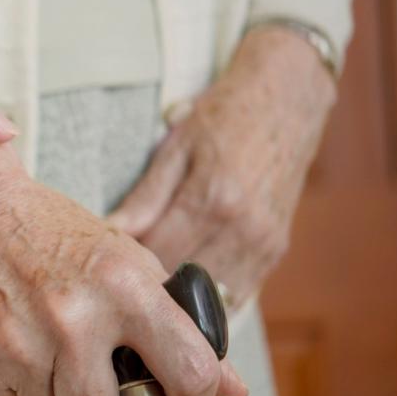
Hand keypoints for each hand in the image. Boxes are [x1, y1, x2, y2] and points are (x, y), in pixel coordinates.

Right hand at [0, 119, 247, 395]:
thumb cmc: (57, 235)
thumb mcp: (129, 265)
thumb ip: (182, 328)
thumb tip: (232, 391)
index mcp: (124, 288)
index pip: (190, 375)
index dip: (192, 395)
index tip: (179, 389)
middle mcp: (72, 318)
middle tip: (98, 379)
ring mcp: (19, 341)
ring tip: (52, 349)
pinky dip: (16, 384)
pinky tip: (18, 342)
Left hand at [109, 27, 336, 307]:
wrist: (288, 98)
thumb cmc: (225, 116)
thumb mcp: (175, 147)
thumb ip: (144, 198)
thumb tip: (108, 233)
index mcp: (212, 199)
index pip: (156, 254)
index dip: (127, 262)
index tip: (109, 259)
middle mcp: (243, 228)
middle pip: (182, 281)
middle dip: (150, 282)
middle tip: (126, 272)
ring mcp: (264, 243)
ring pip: (211, 297)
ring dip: (180, 294)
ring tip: (155, 277)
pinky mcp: (277, 250)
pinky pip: (238, 293)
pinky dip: (210, 295)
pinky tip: (187, 280)